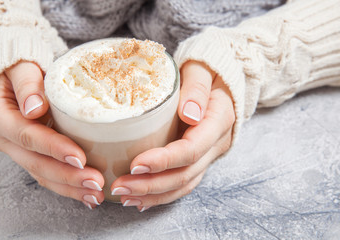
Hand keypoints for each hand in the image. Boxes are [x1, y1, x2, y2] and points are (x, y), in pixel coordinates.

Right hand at [0, 61, 103, 208]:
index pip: (27, 136)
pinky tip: (86, 194)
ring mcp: (18, 151)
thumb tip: (34, 108)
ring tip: (96, 194)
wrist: (13, 78)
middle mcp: (6, 139)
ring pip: (43, 175)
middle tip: (96, 182)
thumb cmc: (19, 70)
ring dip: (70, 188)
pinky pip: (47, 175)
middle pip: (37, 163)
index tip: (79, 157)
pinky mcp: (31, 155)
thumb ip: (27, 83)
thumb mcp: (21, 67)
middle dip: (68, 176)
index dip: (54, 149)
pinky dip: (67, 187)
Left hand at [111, 60, 234, 210]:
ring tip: (125, 197)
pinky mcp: (199, 157)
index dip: (164, 161)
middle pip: (185, 174)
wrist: (219, 78)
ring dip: (154, 195)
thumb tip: (189, 114)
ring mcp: (209, 153)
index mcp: (219, 120)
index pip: (192, 149)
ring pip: (184, 184)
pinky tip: (141, 199)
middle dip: (151, 185)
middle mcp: (216, 143)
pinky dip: (162, 193)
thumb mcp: (202, 68)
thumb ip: (197, 88)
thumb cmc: (207, 69)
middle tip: (120, 187)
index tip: (135, 164)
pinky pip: (183, 182)